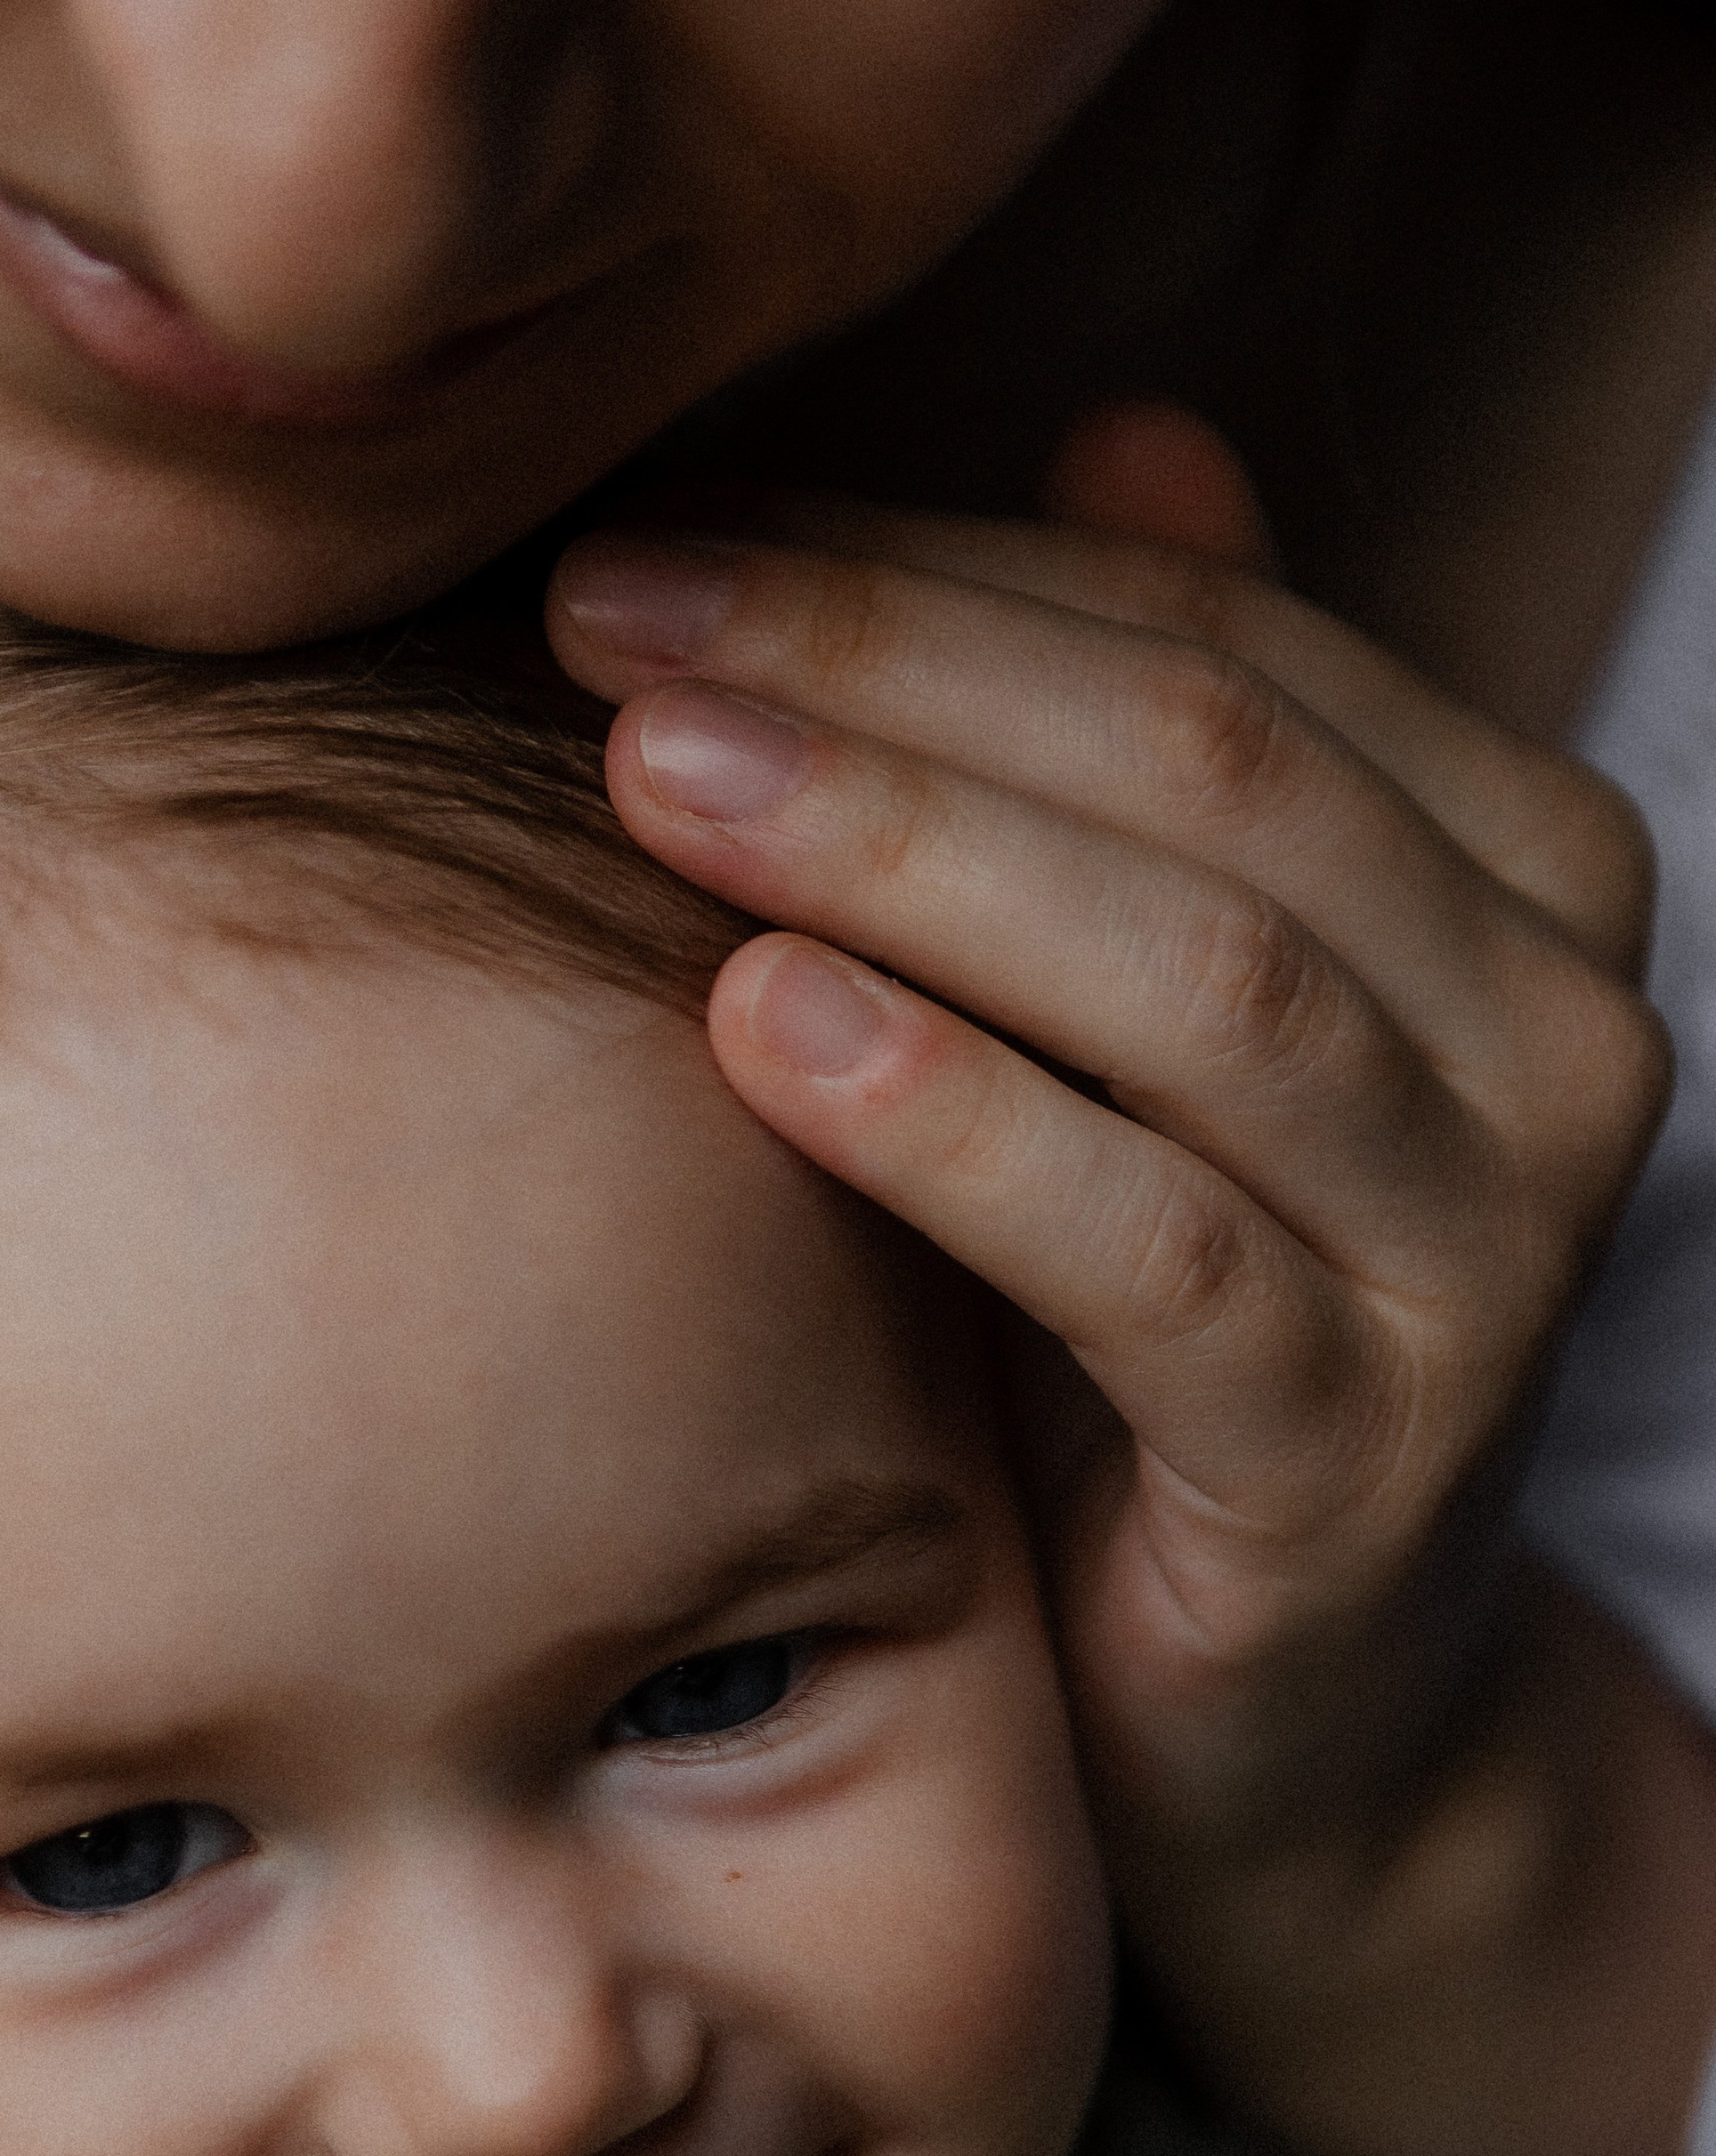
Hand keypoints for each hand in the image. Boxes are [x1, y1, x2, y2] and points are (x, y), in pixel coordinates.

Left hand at [546, 421, 1715, 2155]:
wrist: (1292, 1728)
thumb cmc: (1161, 1349)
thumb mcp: (1158, 1039)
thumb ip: (1154, 766)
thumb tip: (1119, 417)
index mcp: (1517, 881)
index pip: (1212, 645)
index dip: (926, 571)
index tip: (658, 539)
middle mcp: (1558, 1038)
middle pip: (1209, 774)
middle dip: (884, 673)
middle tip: (607, 614)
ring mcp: (1490, 1257)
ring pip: (1202, 985)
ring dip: (902, 855)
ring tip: (647, 777)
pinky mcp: (1368, 1459)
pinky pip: (1157, 1253)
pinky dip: (957, 1123)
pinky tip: (757, 1023)